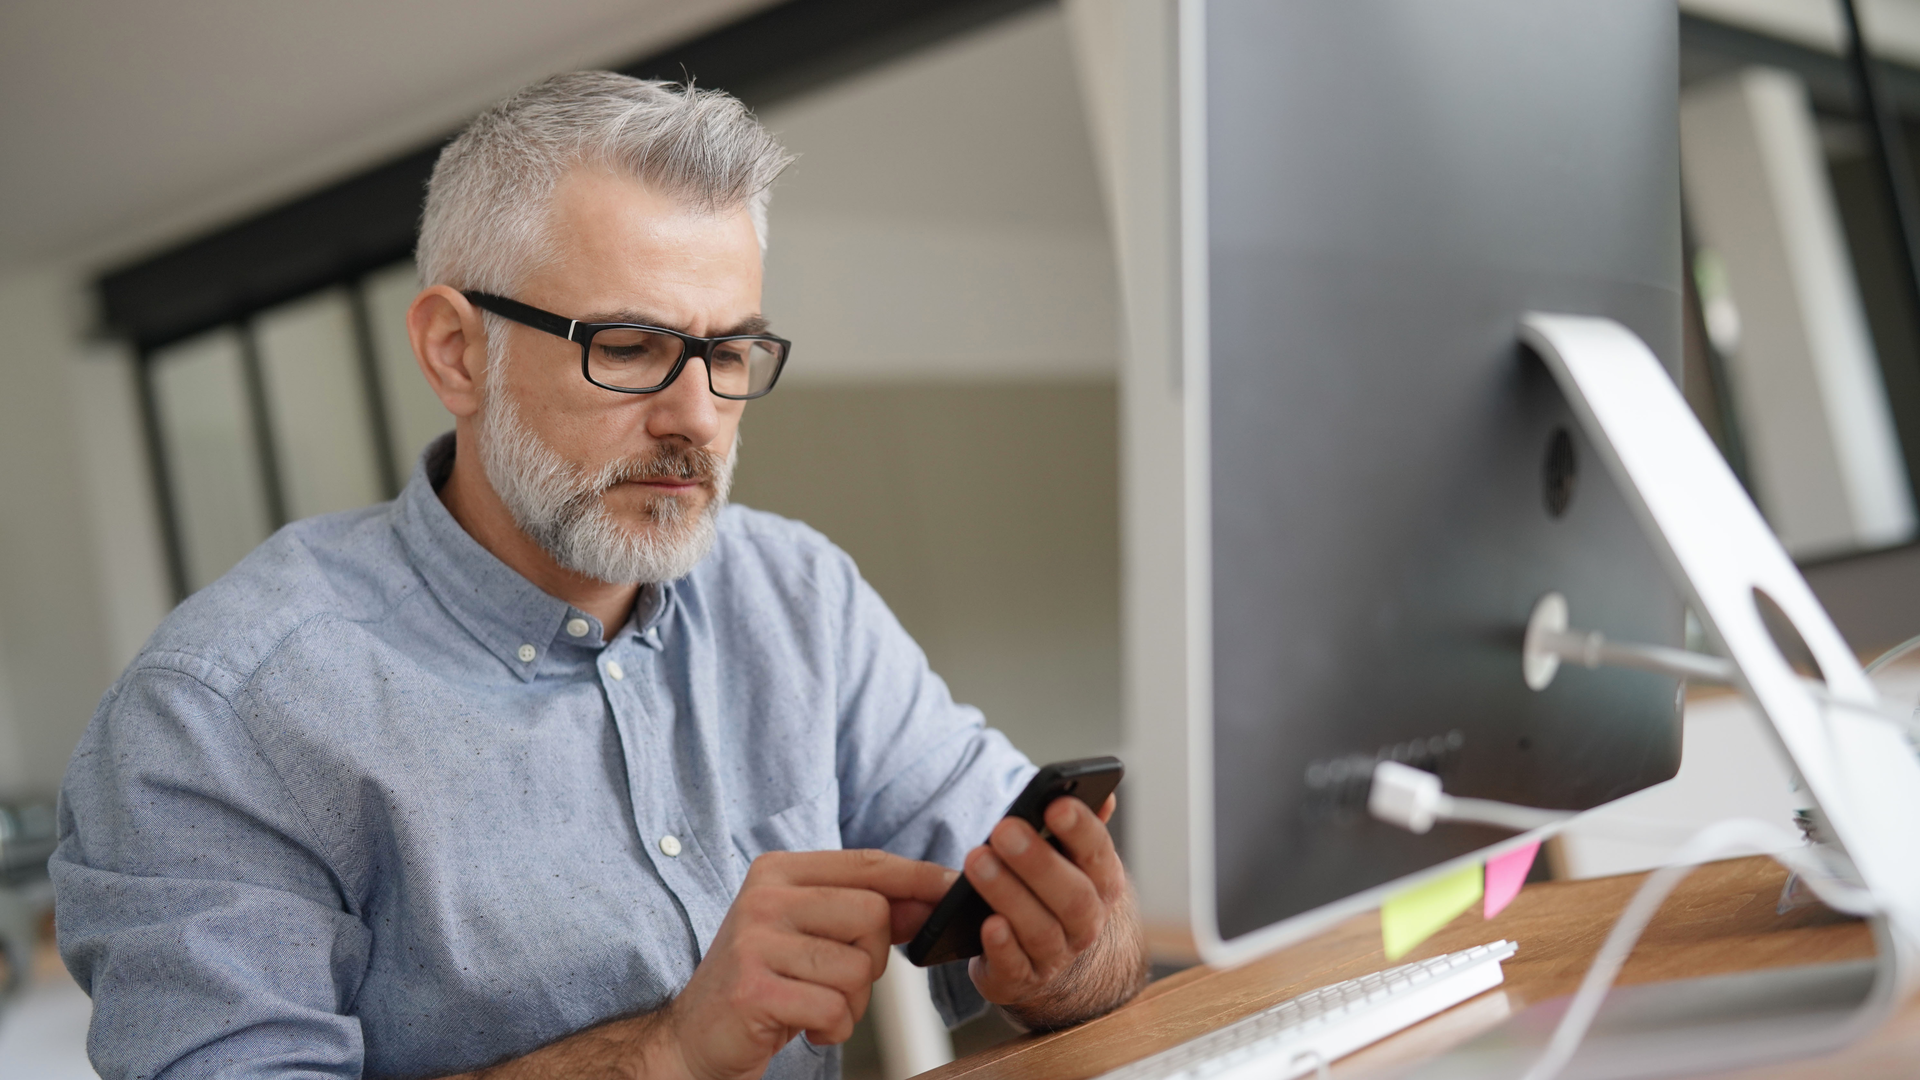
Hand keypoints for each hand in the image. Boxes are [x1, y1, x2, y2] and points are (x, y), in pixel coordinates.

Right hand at [664, 849, 955, 1079]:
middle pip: (873, 914)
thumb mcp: (807, 933)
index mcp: (778, 872)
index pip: (866, 864)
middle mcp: (764, 897)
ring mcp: (755, 942)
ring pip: (858, 968)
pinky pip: (834, 1008)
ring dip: (850, 1003)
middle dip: (873, 959)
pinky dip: (831, 1029)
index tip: (951, 887)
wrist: (694, 1038)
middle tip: (836, 981)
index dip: (916, 877)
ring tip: (812, 1006)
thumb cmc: (762, 982)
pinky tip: (802, 1027)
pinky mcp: (754, 989)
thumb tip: (931, 895)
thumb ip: (861, 910)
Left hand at [963, 794, 1144, 1025]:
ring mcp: (1056, 956)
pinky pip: (1014, 967)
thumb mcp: (1068, 859)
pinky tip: (988, 924)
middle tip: (1003, 829)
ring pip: (1040, 930)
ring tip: (977, 861)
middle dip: (1037, 861)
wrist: (1040, 958)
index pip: (1098, 853)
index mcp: (1101, 883)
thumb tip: (1105, 795)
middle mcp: (1086, 922)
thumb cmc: (1049, 892)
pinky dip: (1002, 947)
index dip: (1080, 829)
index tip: (1055, 804)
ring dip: (1008, 894)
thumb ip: (1080, 827)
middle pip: (1072, 895)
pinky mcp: (1020, 979)